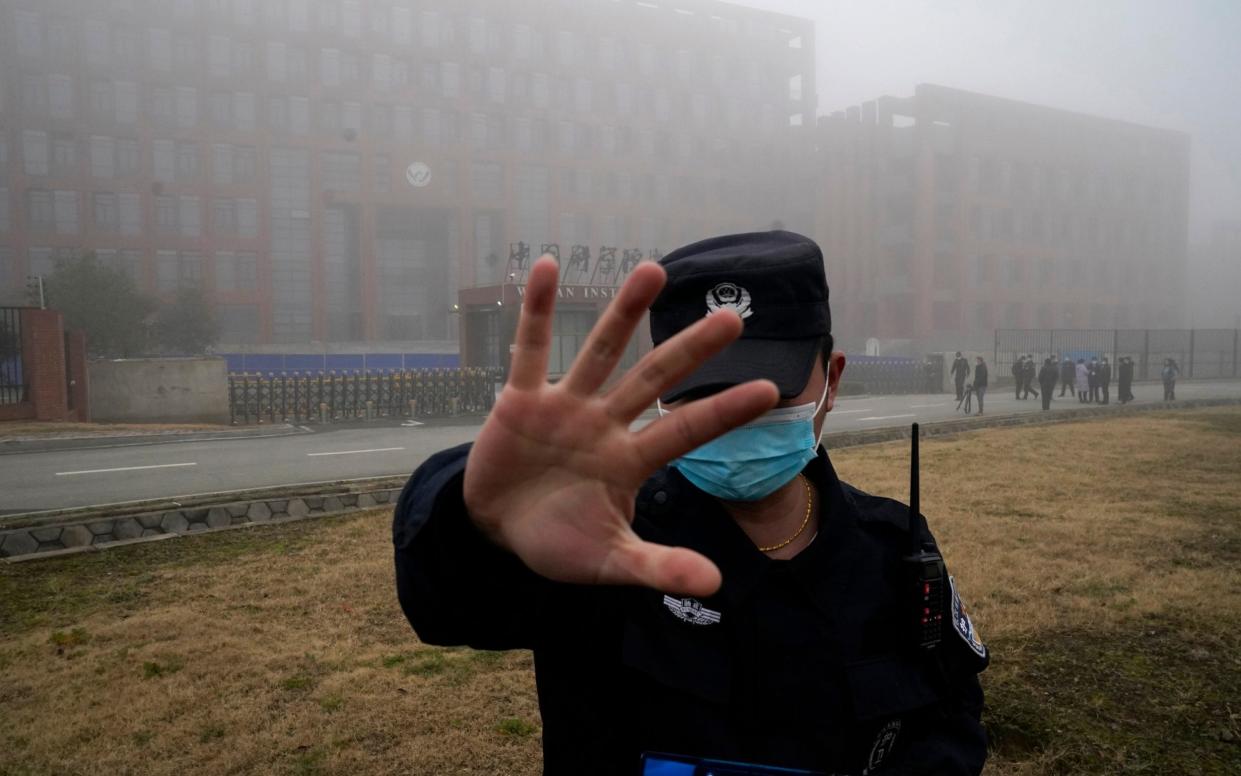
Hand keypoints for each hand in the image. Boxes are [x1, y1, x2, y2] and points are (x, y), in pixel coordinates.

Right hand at [463, 256, 777, 595]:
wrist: (495, 530)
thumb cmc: (557, 543)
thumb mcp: (608, 562)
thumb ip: (657, 568)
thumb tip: (717, 586)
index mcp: (630, 461)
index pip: (685, 431)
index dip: (723, 411)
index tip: (769, 389)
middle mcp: (605, 423)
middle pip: (654, 379)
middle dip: (691, 350)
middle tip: (733, 318)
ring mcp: (565, 406)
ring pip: (599, 351)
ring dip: (624, 313)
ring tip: (653, 269)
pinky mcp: (521, 399)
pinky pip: (529, 348)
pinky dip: (535, 310)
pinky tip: (544, 266)